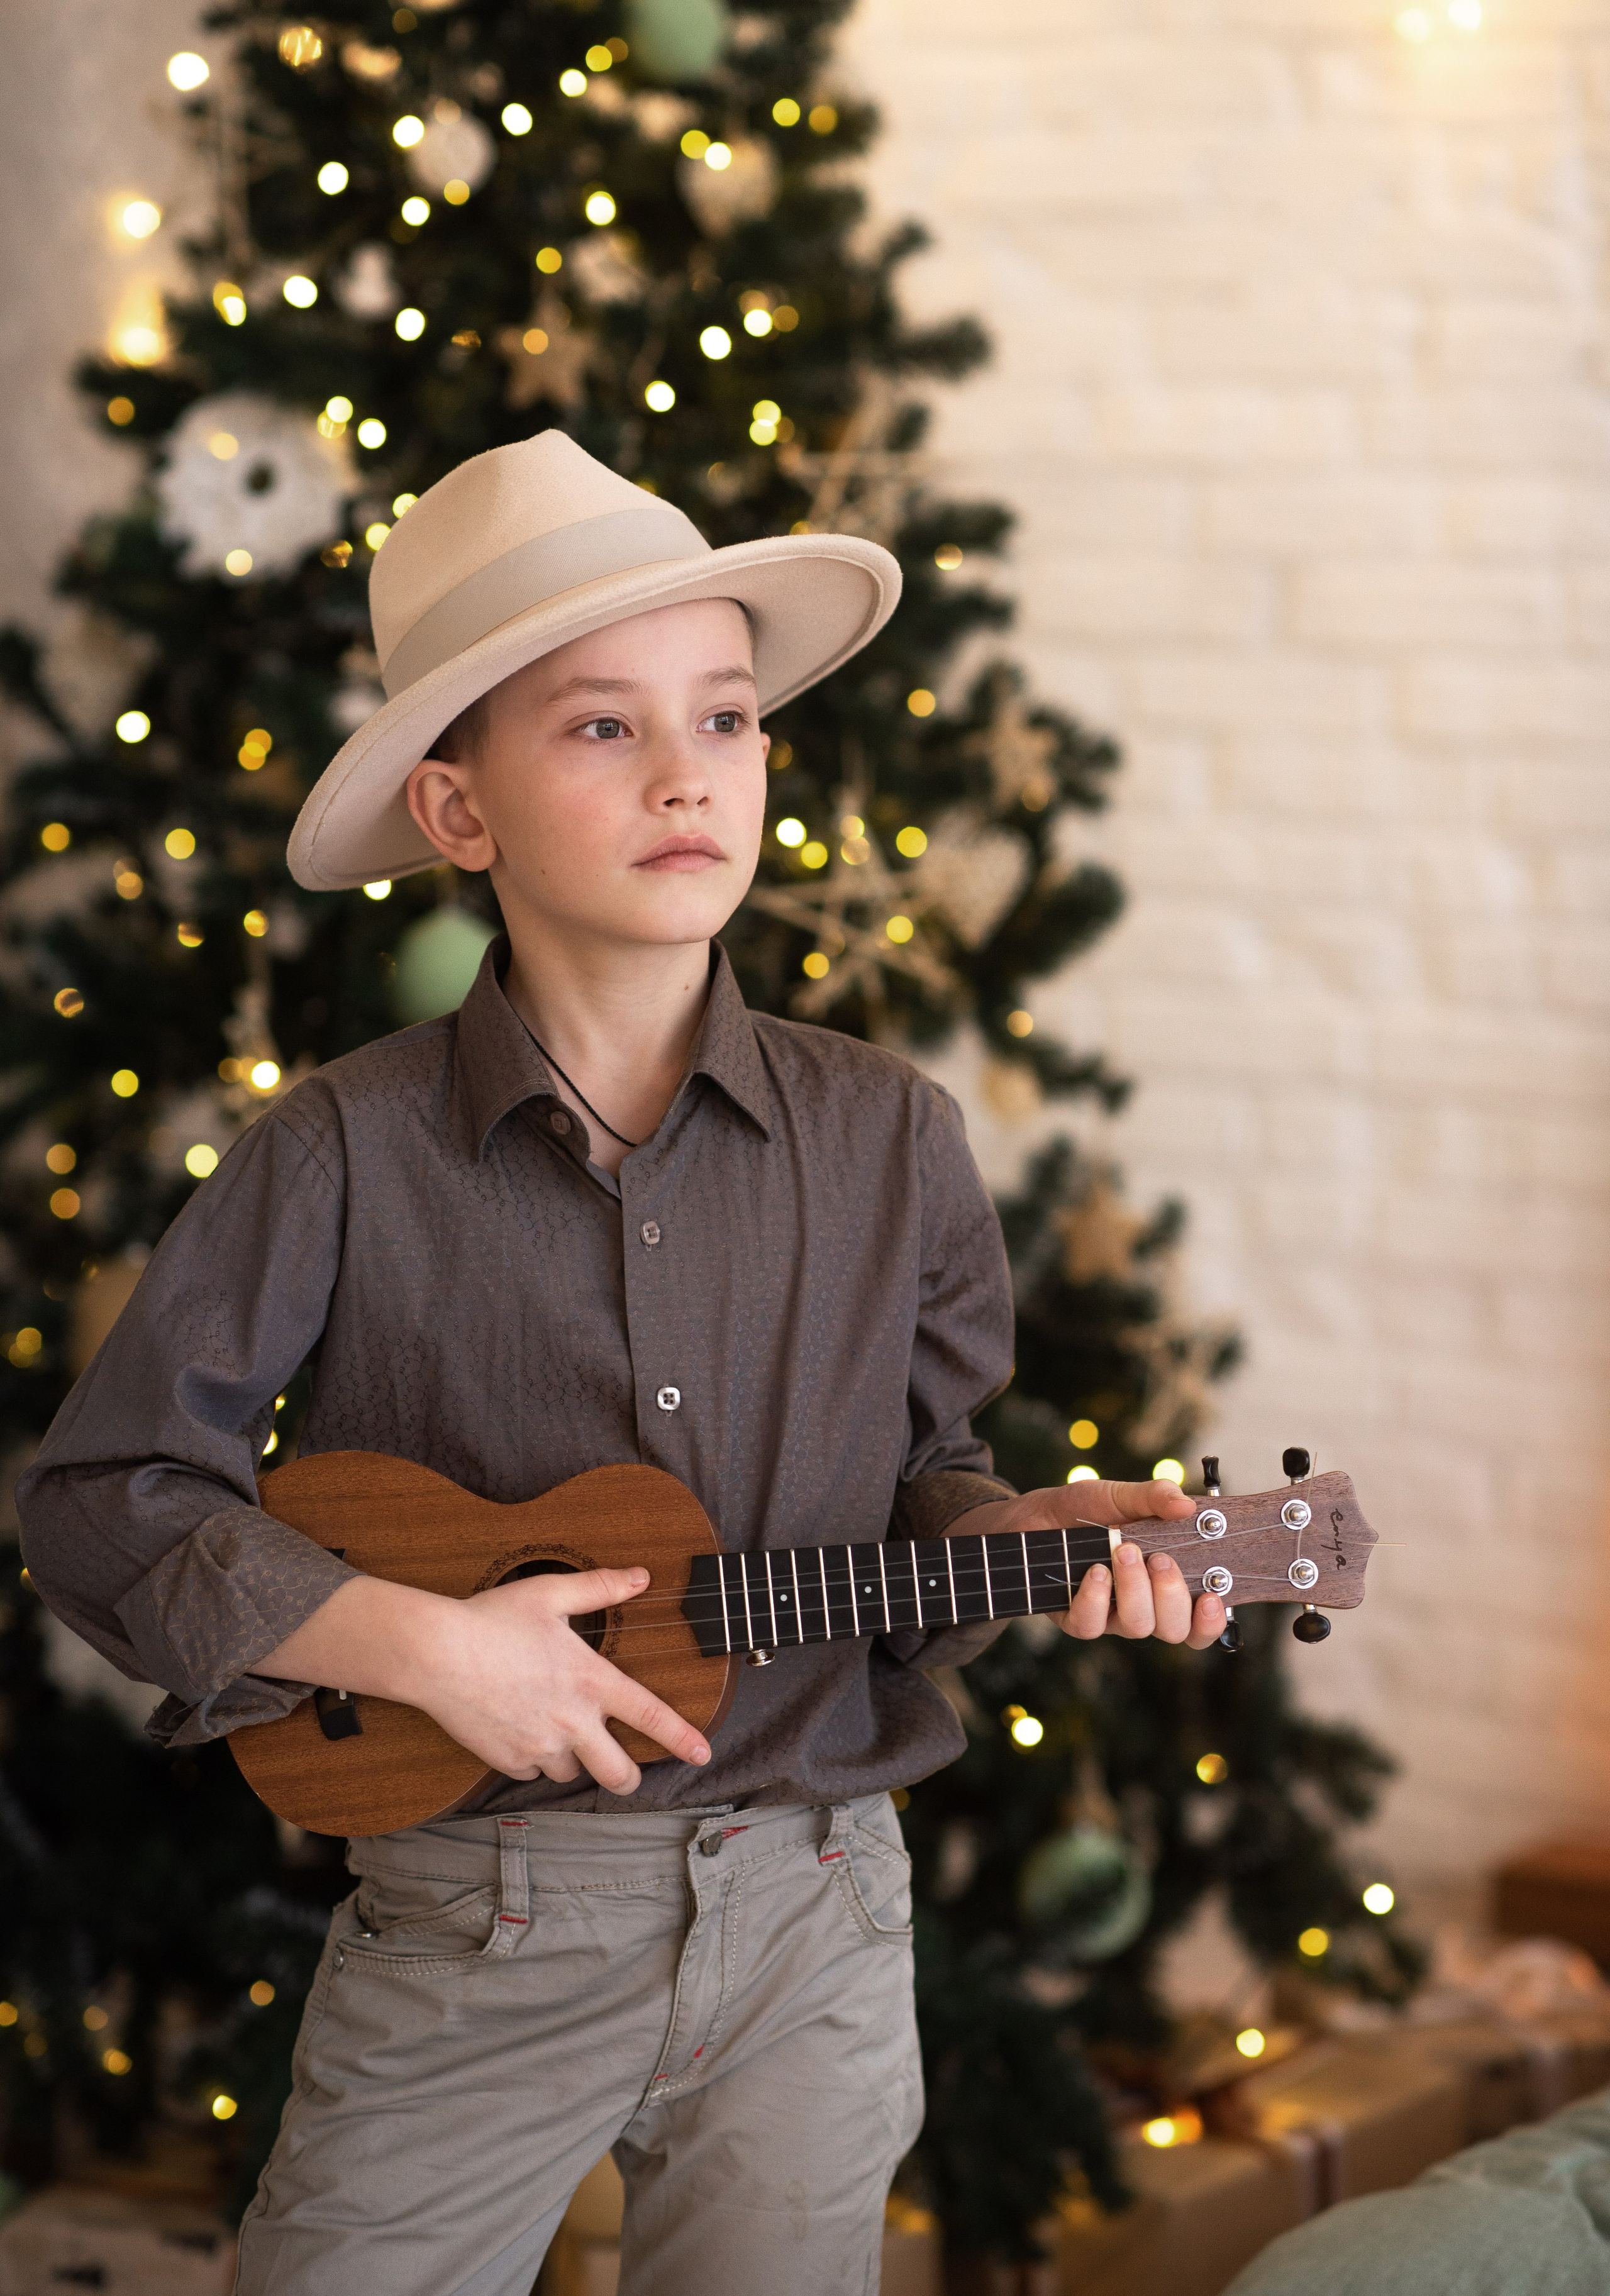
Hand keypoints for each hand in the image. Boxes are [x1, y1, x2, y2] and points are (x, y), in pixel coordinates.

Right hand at [257, 1566, 710, 1795]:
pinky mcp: (506, 1760)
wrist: (434, 1654)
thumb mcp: (550, 1592)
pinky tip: (522, 1730)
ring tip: (559, 1730)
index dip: (683, 1738)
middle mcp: (571, 1721)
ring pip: (571, 1773)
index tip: (703, 1754)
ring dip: (574, 1760)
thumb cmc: (492, 1617)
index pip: (650, 1716)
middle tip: (625, 1768)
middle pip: (619, 1773)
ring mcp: (538, 1745)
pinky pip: (531, 1770)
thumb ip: (600, 1586)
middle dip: (629, 1776)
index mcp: (590, 1680)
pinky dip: (533, 1758)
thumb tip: (640, 1577)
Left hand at [951, 1479, 1225, 1649]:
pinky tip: (1094, 1571)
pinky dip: (1096, 1598)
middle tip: (1159, 1559)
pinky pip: (1091, 1626)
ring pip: (1137, 1628)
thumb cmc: (1082, 1509)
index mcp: (1164, 1583)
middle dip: (1172, 1596)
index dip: (1212, 1620)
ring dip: (1135, 1591)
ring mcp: (1108, 1616)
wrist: (1029, 1518)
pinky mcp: (1074, 1619)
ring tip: (1122, 1551)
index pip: (1198, 1621)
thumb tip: (1188, 1506)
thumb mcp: (1118, 1495)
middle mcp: (1141, 1606)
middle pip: (1173, 1629)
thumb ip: (1153, 1498)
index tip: (1214, 1595)